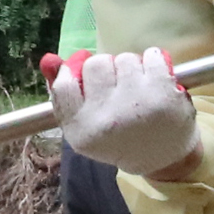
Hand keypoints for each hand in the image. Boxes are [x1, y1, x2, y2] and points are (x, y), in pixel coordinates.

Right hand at [41, 47, 201, 177]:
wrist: (163, 157)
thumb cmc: (118, 139)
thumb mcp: (84, 126)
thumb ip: (63, 94)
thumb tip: (49, 59)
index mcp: (82, 129)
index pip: (64, 85)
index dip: (72, 72)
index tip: (85, 76)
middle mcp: (107, 117)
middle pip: (95, 64)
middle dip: (106, 69)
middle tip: (116, 85)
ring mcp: (135, 103)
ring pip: (124, 58)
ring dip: (131, 67)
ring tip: (137, 87)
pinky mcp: (163, 93)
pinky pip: (152, 55)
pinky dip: (153, 62)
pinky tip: (155, 80)